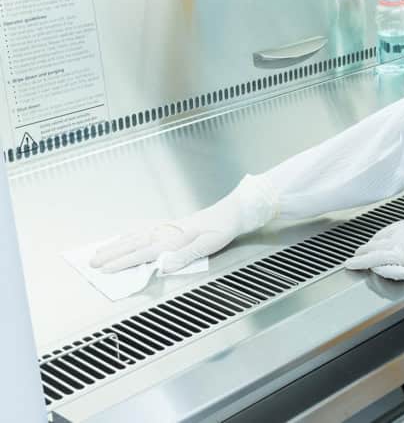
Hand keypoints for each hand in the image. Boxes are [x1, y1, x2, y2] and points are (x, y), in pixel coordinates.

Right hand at [90, 174, 276, 273]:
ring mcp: (168, 227)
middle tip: (92, 262)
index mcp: (174, 238)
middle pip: (134, 243)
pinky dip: (130, 233)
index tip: (105, 269)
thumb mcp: (210, 244)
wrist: (233, 211)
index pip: (143, 252)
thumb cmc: (223, 229)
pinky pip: (145, 229)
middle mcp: (167, 231)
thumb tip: (164, 264)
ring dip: (117, 244)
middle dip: (112, 253)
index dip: (123, 262)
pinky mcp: (172, 225)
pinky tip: (124, 235)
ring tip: (99, 251)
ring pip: (136, 236)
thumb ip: (187, 254)